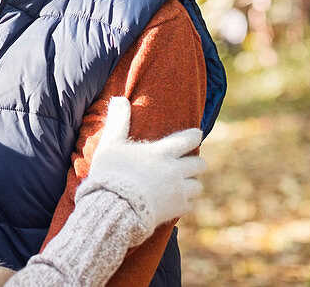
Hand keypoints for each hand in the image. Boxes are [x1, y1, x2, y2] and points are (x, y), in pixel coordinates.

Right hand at [77, 97, 204, 235]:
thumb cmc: (111, 173)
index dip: (194, 136)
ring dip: (191, 183)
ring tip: (183, 183)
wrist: (114, 207)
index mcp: (162, 152)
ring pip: (197, 185)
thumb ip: (117, 121)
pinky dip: (185, 202)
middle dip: (194, 162)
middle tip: (188, 163)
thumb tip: (119, 99)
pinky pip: (190, 204)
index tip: (197, 134)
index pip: (188, 139)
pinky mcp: (175, 209)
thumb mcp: (111, 144)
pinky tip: (176, 202)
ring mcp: (177, 191)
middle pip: (199, 164)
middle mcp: (174, 170)